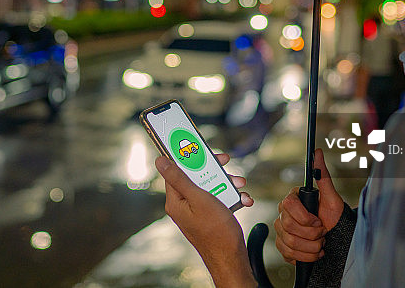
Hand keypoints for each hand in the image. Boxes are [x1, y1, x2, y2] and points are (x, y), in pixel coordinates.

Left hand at [156, 153, 256, 287]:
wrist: (232, 259)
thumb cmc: (215, 231)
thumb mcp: (198, 198)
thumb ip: (179, 178)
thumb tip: (160, 160)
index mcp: (175, 201)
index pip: (176, 170)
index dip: (187, 157)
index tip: (197, 146)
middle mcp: (184, 205)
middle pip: (195, 176)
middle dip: (213, 169)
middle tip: (225, 161)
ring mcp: (198, 211)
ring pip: (210, 186)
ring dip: (227, 183)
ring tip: (239, 183)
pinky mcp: (210, 216)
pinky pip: (219, 200)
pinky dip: (232, 197)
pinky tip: (243, 199)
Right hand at [274, 148, 343, 264]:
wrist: (337, 240)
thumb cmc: (335, 218)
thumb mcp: (332, 198)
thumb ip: (323, 175)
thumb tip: (317, 152)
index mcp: (292, 200)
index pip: (288, 205)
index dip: (305, 217)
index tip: (319, 221)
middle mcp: (283, 214)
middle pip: (287, 226)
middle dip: (311, 234)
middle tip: (323, 232)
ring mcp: (281, 231)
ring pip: (288, 242)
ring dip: (310, 247)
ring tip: (320, 242)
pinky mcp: (283, 246)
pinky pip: (287, 254)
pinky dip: (305, 257)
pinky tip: (314, 252)